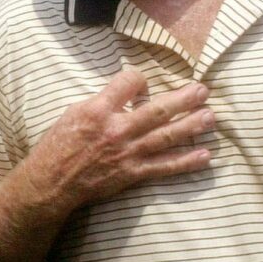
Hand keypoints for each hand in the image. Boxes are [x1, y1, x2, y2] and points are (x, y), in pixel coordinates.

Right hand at [17, 70, 212, 219]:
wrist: (51, 182)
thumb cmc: (57, 146)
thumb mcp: (72, 113)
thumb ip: (101, 103)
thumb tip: (125, 96)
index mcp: (98, 110)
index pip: (129, 83)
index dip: (139, 78)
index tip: (142, 82)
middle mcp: (116, 130)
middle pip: (157, 110)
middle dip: (183, 99)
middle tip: (203, 91)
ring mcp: (127, 153)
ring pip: (166, 136)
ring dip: (191, 126)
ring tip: (211, 117)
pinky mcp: (132, 174)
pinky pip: (164, 167)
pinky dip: (186, 162)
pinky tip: (205, 156)